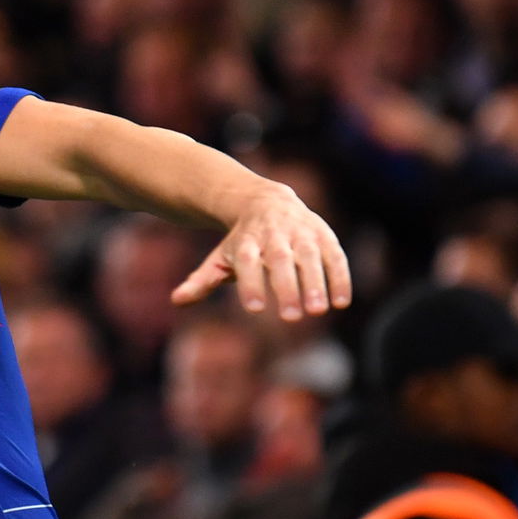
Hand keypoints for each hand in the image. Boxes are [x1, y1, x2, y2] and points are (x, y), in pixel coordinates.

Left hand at [172, 184, 351, 320]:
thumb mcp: (220, 257)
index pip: (246, 261)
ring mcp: (301, 232)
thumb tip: (176, 301)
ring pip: (310, 256)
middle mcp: (274, 234)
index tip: (252, 309)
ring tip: (317, 311)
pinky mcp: (323, 234)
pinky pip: (334, 255)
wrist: (267, 200)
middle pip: (279, 259)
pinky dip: (339, 277)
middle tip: (290, 318)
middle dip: (286, 287)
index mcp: (246, 240)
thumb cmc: (241, 239)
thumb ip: (202, 280)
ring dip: (316, 283)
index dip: (250, 283)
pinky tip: (341, 302)